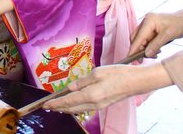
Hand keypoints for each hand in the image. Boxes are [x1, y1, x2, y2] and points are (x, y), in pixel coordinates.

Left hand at [44, 63, 172, 113]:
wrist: (136, 82)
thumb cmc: (119, 74)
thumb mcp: (97, 73)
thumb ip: (82, 81)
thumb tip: (70, 87)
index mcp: (90, 95)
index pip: (68, 101)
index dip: (55, 103)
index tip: (45, 104)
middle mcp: (94, 103)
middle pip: (72, 108)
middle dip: (59, 107)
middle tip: (48, 106)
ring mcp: (99, 106)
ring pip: (78, 109)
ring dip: (67, 108)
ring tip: (57, 106)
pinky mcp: (103, 104)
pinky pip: (85, 107)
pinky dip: (76, 106)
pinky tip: (73, 103)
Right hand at [129, 4, 182, 56]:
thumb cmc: (179, 24)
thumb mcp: (168, 36)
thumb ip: (155, 45)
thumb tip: (146, 54)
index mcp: (149, 21)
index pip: (138, 37)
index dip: (134, 48)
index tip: (130, 57)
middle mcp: (146, 22)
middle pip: (137, 38)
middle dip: (139, 49)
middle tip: (142, 60)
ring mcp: (148, 25)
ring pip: (142, 40)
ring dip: (146, 48)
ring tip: (155, 55)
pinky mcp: (152, 28)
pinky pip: (147, 39)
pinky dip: (150, 46)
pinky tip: (157, 50)